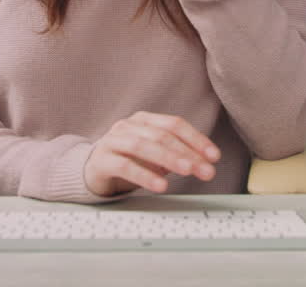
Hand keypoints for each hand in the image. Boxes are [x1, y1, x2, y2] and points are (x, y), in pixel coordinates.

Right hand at [83, 111, 220, 197]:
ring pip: (144, 146)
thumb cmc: (128, 160)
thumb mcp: (154, 155)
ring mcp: (113, 141)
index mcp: (144, 120)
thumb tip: (205, 162)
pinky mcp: (102, 160)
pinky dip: (146, 176)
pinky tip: (161, 185)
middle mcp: (128, 126)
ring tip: (187, 171)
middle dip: (187, 153)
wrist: (92, 169)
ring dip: (169, 159)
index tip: (214, 156)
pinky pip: (125, 166)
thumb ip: (176, 154)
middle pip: (162, 136)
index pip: (174, 124)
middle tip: (206, 170)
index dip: (196, 139)